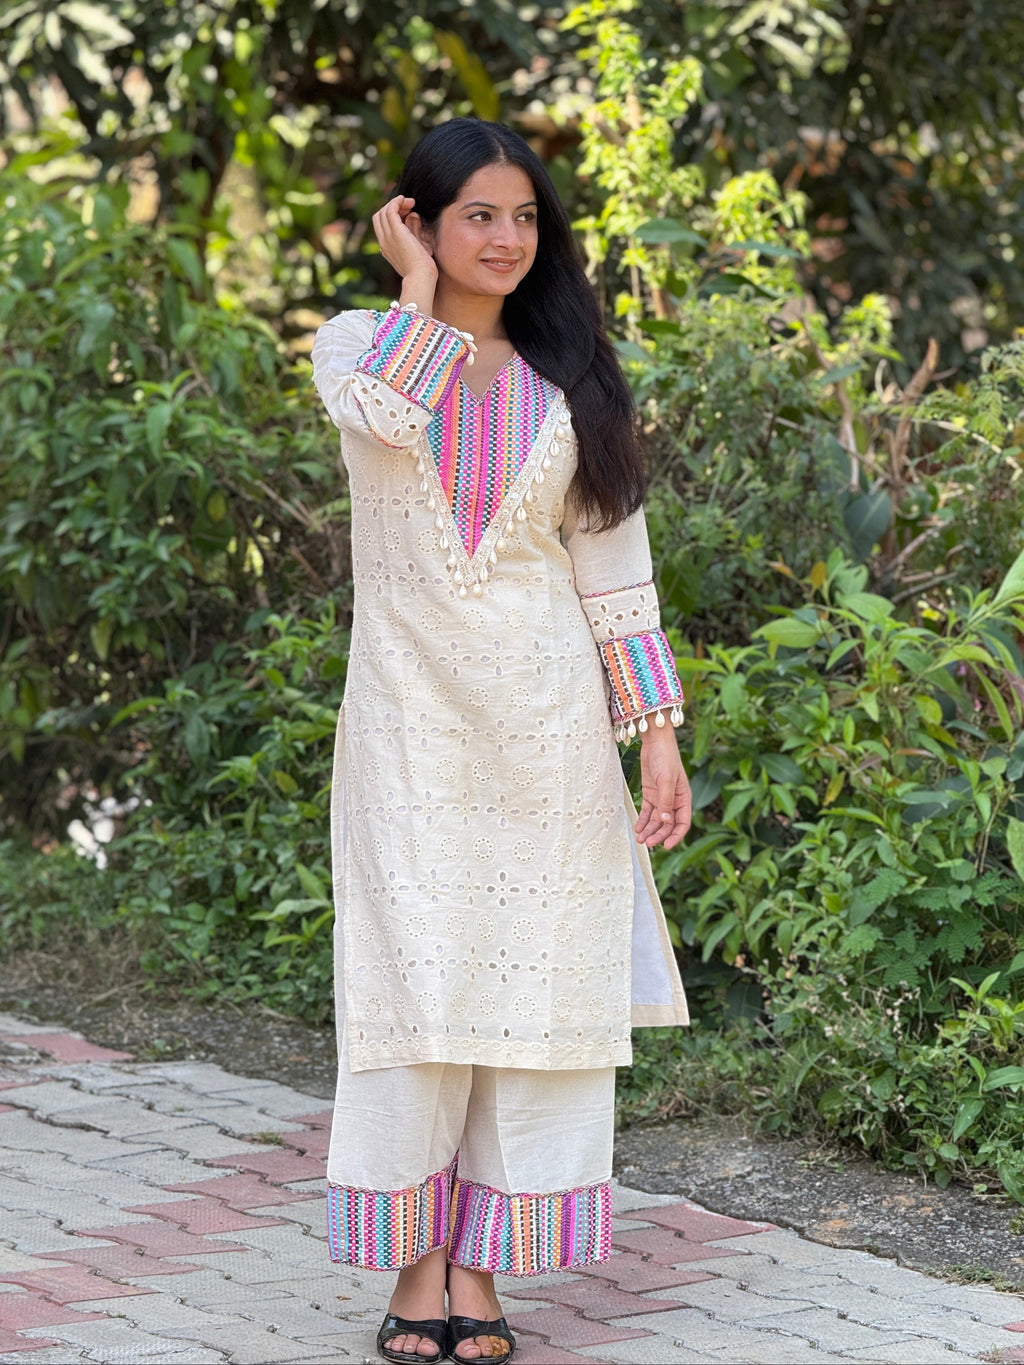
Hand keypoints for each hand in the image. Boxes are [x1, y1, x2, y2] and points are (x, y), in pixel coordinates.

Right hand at [372, 195, 436, 282]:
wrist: (421, 277)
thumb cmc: (423, 269)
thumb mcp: (415, 250)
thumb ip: (412, 234)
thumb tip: (413, 215)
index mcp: (386, 248)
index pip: (381, 225)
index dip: (391, 215)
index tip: (407, 213)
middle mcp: (383, 242)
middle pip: (379, 216)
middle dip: (392, 207)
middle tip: (409, 206)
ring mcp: (388, 237)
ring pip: (384, 211)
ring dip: (397, 203)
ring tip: (411, 203)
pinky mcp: (396, 232)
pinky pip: (391, 209)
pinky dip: (397, 201)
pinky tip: (409, 201)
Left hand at [635, 721, 691, 849]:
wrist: (655, 742)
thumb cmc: (666, 758)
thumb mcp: (666, 780)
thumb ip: (666, 801)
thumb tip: (666, 821)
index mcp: (683, 798)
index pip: (682, 823)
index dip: (676, 836)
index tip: (667, 846)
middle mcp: (673, 801)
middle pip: (667, 824)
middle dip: (658, 835)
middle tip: (647, 843)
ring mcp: (661, 798)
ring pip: (656, 820)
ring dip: (649, 830)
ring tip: (640, 839)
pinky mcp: (650, 794)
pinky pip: (647, 812)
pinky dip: (643, 821)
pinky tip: (638, 829)